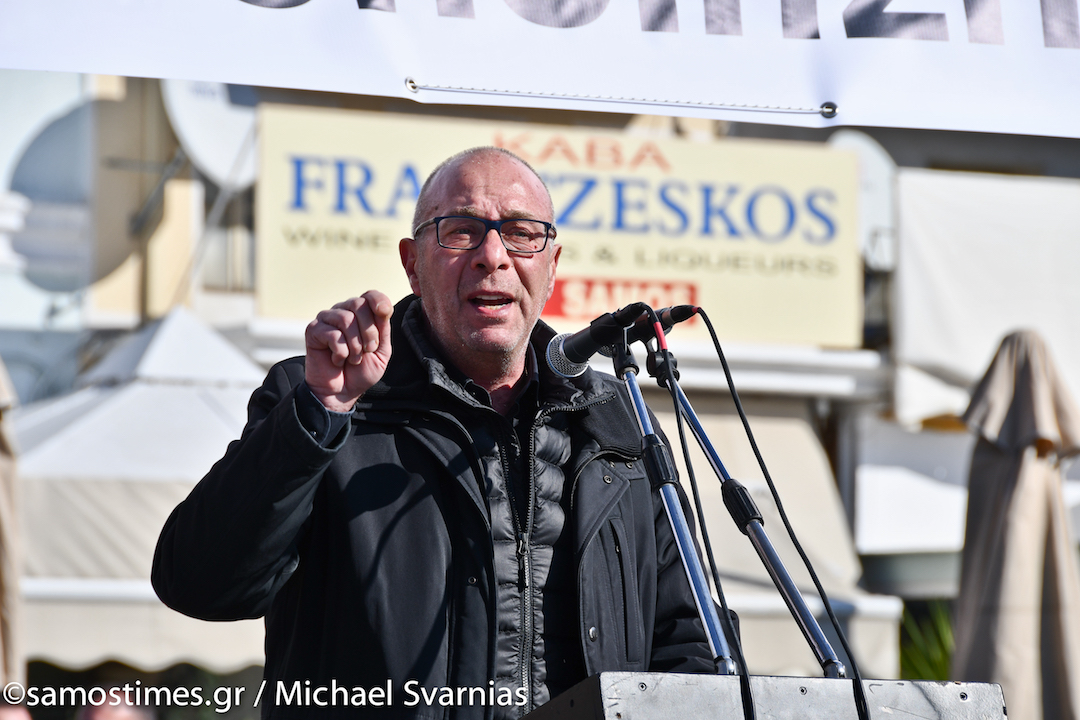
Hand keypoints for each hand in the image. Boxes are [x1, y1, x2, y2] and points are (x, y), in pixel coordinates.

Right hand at [304, 291, 392, 411]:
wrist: (342, 392)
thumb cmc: (361, 371)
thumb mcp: (381, 350)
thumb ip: (383, 328)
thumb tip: (383, 306)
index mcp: (361, 314)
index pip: (370, 295)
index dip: (379, 301)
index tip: (384, 312)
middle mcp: (343, 311)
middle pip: (359, 304)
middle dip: (369, 332)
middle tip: (367, 351)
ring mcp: (327, 319)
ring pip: (346, 319)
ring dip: (355, 345)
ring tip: (353, 358)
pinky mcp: (313, 330)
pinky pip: (332, 334)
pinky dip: (340, 352)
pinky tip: (337, 360)